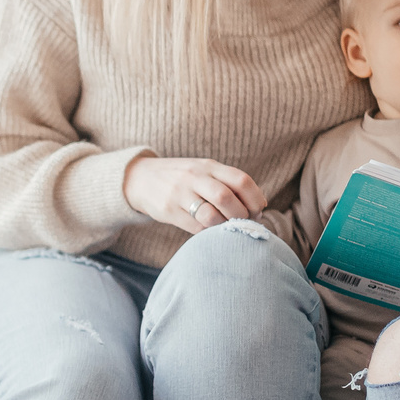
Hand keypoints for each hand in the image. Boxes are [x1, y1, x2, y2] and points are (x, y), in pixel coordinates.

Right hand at [125, 155, 268, 233]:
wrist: (141, 179)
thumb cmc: (182, 178)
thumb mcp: (203, 171)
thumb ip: (227, 183)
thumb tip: (257, 207)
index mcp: (209, 166)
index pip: (241, 180)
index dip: (255, 198)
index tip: (258, 210)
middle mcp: (195, 177)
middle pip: (226, 197)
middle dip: (241, 214)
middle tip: (245, 222)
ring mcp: (180, 194)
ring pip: (211, 215)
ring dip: (225, 226)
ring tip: (228, 228)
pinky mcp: (169, 210)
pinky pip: (196, 227)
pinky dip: (209, 233)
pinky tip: (211, 231)